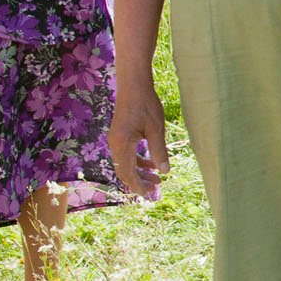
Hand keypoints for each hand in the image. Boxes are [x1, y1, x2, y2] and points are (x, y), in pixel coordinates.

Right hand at [109, 78, 168, 196]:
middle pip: (124, 171)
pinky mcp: (120, 135)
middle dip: (139, 182)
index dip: (138, 186)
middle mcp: (115, 144)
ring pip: (125, 164)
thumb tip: (165, 172)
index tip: (149, 195)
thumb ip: (159, 151)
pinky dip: (138, 162)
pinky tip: (152, 164)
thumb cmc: (146, 104)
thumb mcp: (156, 129)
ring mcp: (116, 140)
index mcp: (122, 144)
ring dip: (140, 172)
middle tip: (156, 188)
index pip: (128, 173)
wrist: (133, 84)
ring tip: (157, 178)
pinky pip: (127, 155)